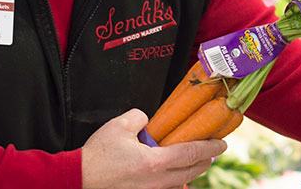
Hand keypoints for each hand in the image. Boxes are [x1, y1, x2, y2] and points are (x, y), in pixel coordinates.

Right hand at [80, 109, 225, 188]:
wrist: (78, 180)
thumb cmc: (97, 156)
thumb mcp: (119, 126)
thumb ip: (140, 118)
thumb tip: (148, 121)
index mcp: (154, 163)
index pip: (191, 153)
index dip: (209, 147)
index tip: (222, 143)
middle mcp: (156, 182)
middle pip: (191, 172)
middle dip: (205, 161)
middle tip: (213, 151)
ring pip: (180, 184)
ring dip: (191, 173)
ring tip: (196, 163)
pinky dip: (175, 183)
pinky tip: (175, 177)